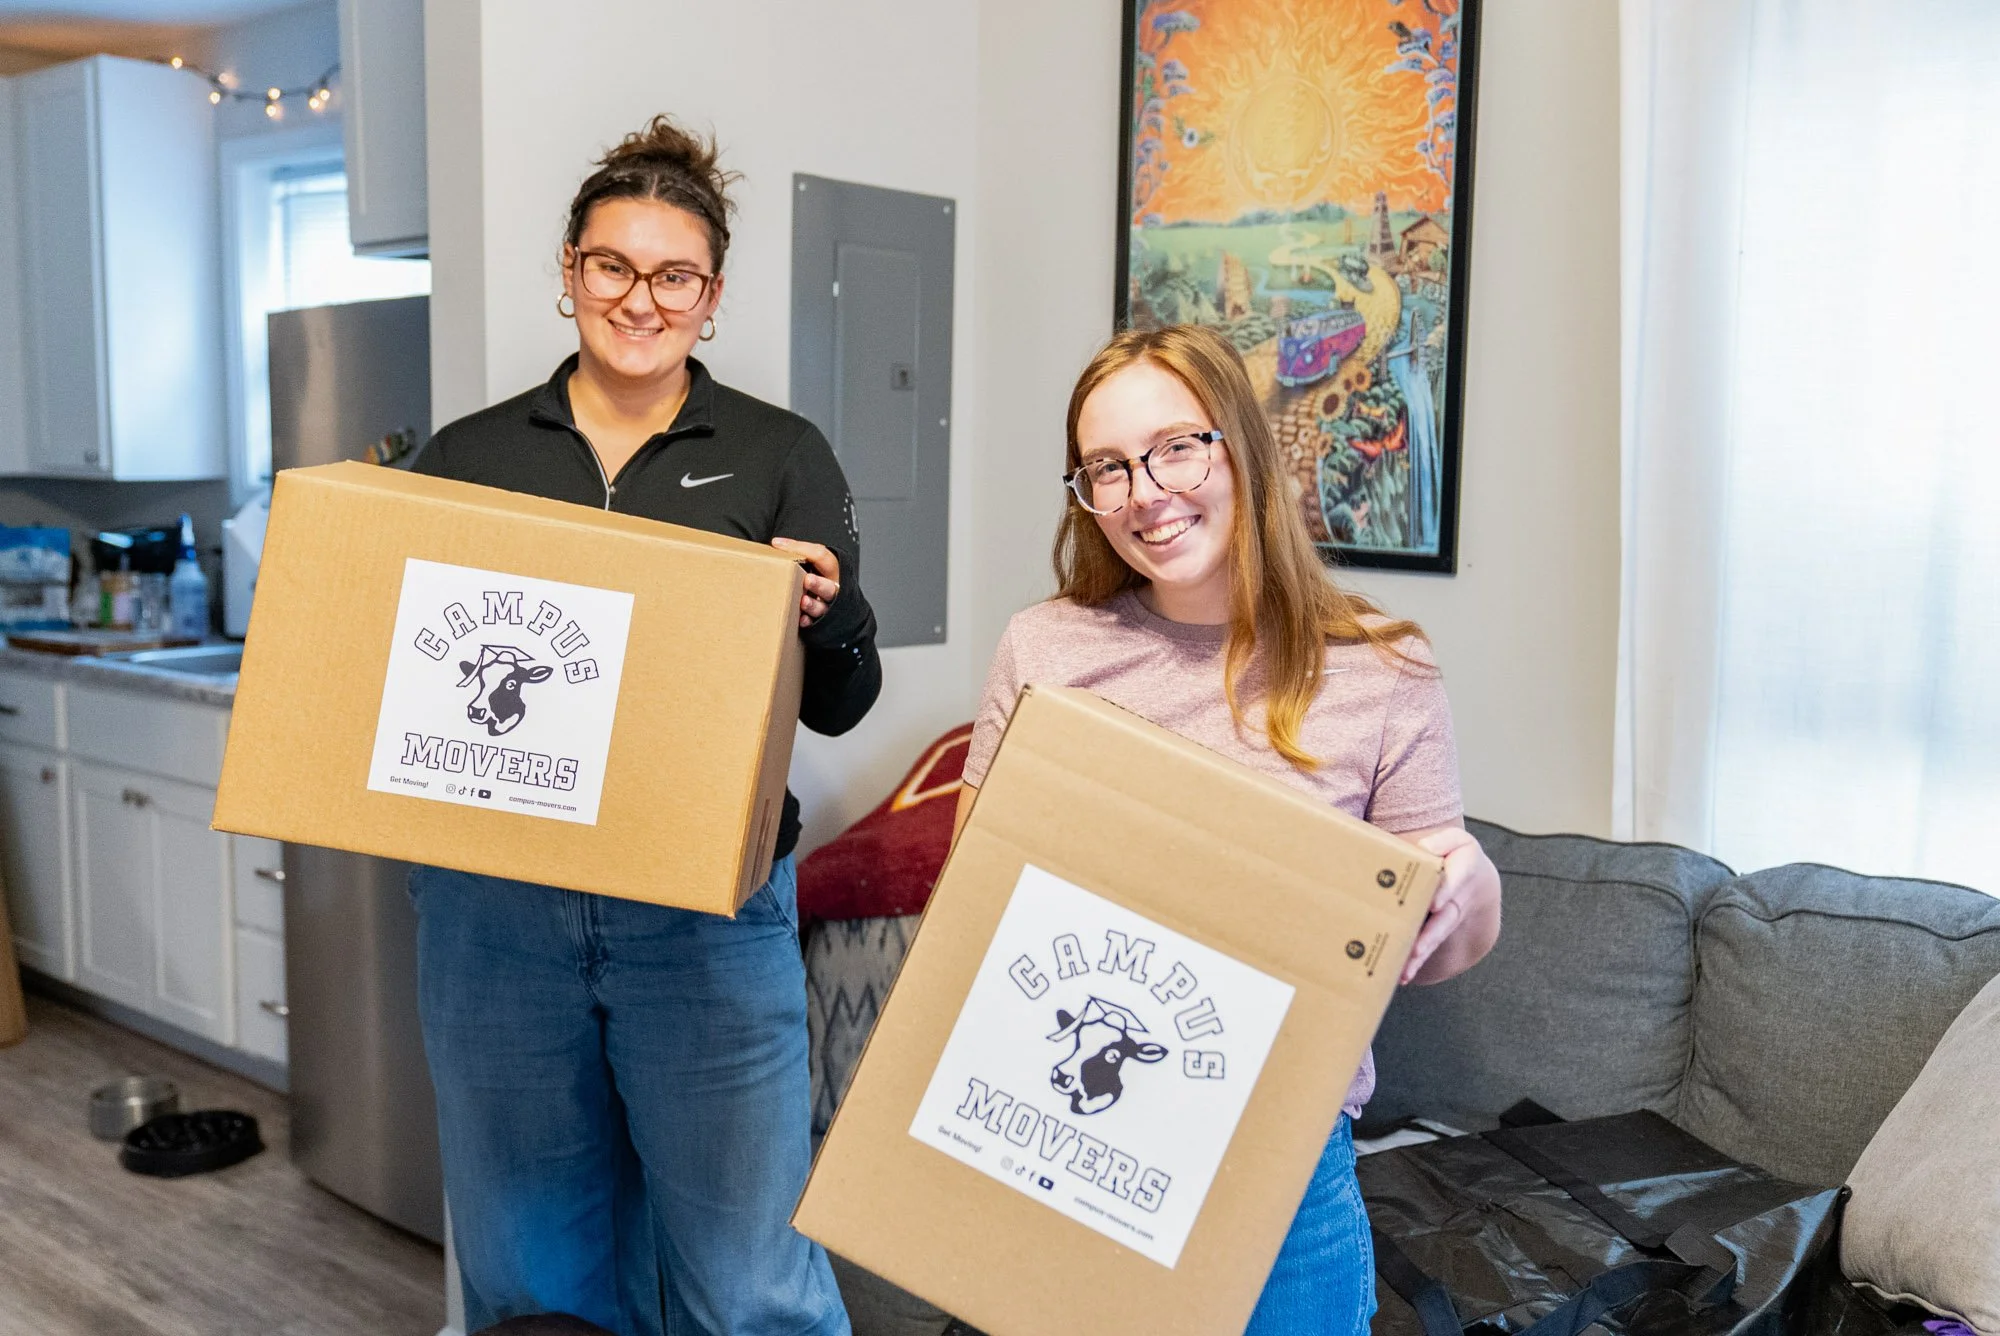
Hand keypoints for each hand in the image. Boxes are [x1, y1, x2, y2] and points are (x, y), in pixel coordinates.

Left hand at [771, 538, 840, 627]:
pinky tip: (801, 620)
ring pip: (823, 607)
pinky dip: (809, 621)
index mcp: (830, 569)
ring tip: (803, 601)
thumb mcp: (813, 559)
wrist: (827, 597)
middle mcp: (831, 588)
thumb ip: (798, 550)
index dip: (801, 548)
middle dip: (819, 584)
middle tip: (808, 580)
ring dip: (813, 605)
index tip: (777, 544)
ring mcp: (827, 606)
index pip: (821, 556)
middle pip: (830, 587)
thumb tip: (776, 543)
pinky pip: (816, 623)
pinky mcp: (820, 621)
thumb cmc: (817, 575)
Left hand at [1399, 824, 1501, 985]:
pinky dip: (1417, 962)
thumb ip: (1441, 842)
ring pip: (1437, 937)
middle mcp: (1459, 899)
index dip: (1447, 891)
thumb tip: (1423, 849)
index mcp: (1465, 870)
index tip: (1435, 902)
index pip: (1457, 880)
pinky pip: (1430, 947)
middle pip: (1446, 918)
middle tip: (1417, 947)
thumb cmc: (1456, 855)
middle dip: (1432, 933)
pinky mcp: (1439, 931)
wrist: (1476, 880)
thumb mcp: (1455, 841)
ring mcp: (1451, 918)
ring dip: (1422, 953)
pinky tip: (1404, 975)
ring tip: (1407, 968)